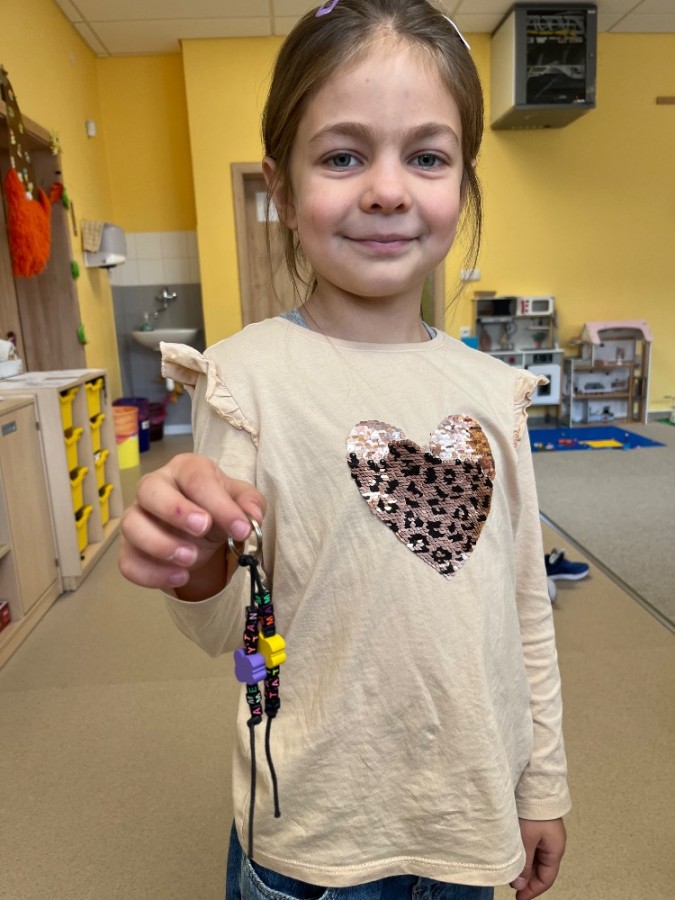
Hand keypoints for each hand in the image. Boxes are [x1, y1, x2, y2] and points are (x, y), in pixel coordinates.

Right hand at [119, 453, 265, 597]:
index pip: (196, 478)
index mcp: (185, 469)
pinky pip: (128, 561)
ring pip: (131, 525)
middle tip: (203, 529)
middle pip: (148, 488)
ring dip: (160, 544)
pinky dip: (151, 573)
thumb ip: (250, 503)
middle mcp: (155, 486)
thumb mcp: (240, 501)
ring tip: (190, 559)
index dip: (218, 503)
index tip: (240, 529)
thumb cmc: (218, 507)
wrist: (201, 532)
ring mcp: (137, 516)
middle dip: (175, 510)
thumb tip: (252, 515)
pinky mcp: (129, 547)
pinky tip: (179, 577)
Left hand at [510, 818, 565, 899]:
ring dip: (525, 867)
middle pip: (542, 869)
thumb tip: (520, 884)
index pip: (546, 878)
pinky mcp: (538, 826)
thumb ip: (524, 864)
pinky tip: (514, 855)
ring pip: (536, 858)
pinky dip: (524, 855)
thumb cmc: (533, 810)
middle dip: (528, 880)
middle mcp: (553, 843)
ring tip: (511, 871)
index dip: (533, 890)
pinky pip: (533, 847)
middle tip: (513, 886)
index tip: (520, 898)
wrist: (535, 784)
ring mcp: (546, 834)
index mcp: (555, 849)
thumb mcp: (526, 840)